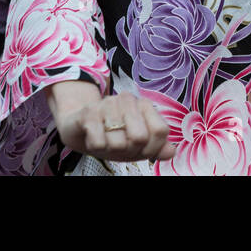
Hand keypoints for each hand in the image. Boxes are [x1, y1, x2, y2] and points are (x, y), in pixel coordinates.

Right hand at [48, 81, 174, 162]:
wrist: (79, 127)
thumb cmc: (112, 136)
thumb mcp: (137, 144)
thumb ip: (157, 147)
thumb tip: (171, 151)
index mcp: (144, 105)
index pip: (160, 131)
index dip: (152, 147)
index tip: (141, 149)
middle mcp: (128, 100)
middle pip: (140, 137)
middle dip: (129, 150)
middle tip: (120, 144)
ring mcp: (108, 103)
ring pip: (118, 143)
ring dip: (110, 149)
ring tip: (105, 139)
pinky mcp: (89, 112)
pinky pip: (98, 143)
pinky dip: (95, 147)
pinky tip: (93, 137)